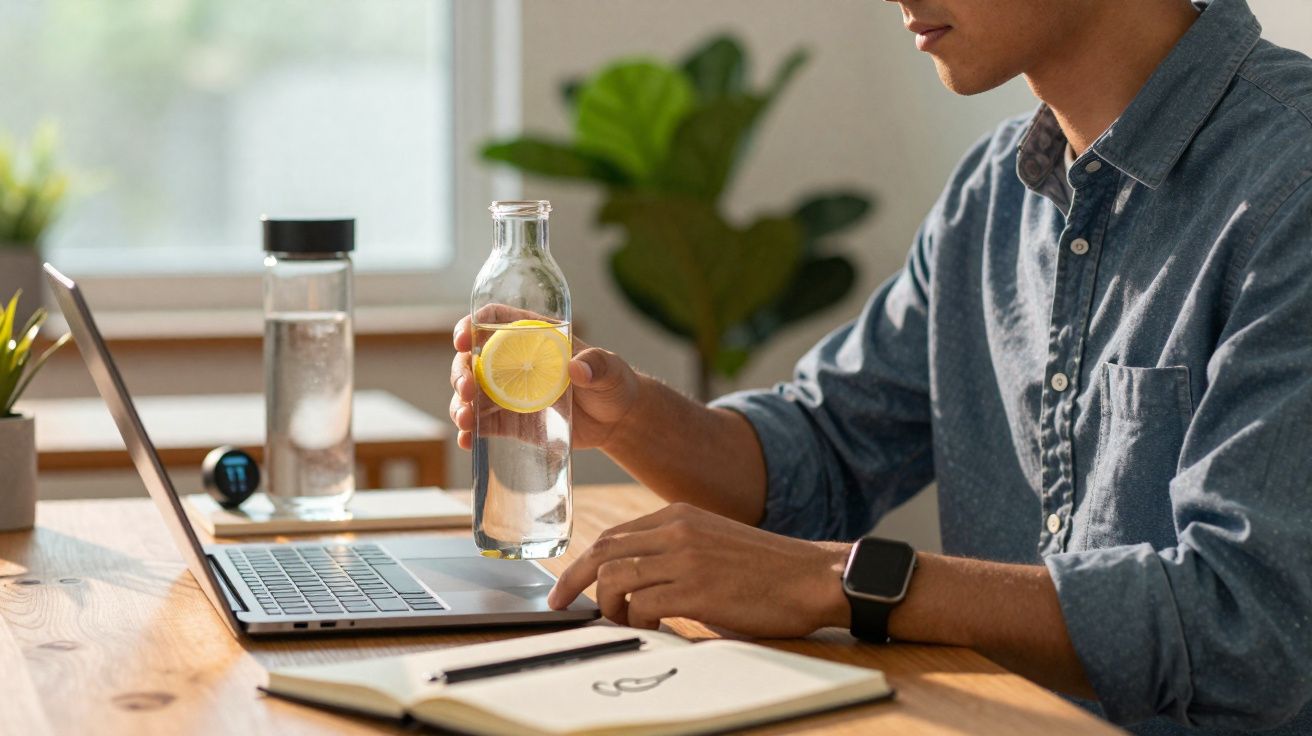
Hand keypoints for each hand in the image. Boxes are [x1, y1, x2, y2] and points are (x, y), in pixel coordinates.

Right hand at [449, 307, 640, 450]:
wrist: (617, 421)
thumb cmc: (613, 383)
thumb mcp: (610, 369)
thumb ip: (597, 364)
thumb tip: (577, 369)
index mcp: (533, 336)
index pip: (493, 320)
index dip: (471, 326)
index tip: (463, 341)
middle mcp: (513, 361)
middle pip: (473, 359)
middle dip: (461, 372)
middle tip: (466, 390)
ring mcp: (509, 392)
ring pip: (472, 393)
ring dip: (460, 404)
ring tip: (465, 419)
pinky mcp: (511, 421)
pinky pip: (483, 424)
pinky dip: (470, 431)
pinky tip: (465, 440)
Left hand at [547, 503, 852, 637]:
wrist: (813, 576)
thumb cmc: (766, 569)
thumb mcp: (712, 543)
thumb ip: (673, 552)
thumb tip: (633, 584)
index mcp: (678, 515)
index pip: (612, 535)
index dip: (583, 562)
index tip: (568, 586)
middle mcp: (676, 531)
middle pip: (602, 551)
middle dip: (573, 581)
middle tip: (562, 606)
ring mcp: (685, 558)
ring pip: (614, 578)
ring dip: (608, 606)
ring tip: (624, 621)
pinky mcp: (696, 590)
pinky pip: (643, 606)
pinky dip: (638, 622)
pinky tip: (654, 629)